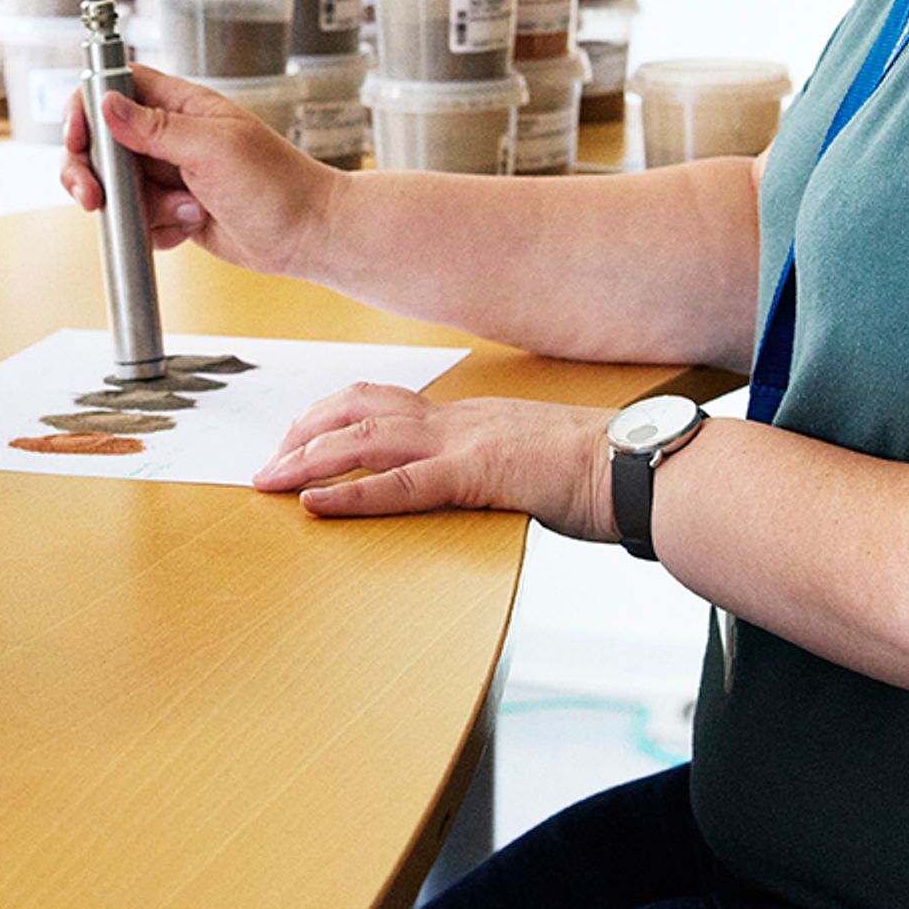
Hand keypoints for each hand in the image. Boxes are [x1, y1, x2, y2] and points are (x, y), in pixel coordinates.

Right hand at [56, 66, 338, 275]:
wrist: (308, 236)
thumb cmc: (278, 184)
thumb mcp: (213, 148)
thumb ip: (155, 128)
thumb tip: (106, 104)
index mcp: (181, 107)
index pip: (117, 87)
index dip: (88, 108)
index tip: (78, 138)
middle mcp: (170, 137)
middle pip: (102, 143)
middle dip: (92, 173)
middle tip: (93, 197)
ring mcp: (170, 176)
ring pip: (118, 189)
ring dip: (141, 209)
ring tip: (185, 212)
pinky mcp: (173, 211)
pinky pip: (139, 222)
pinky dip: (157, 231)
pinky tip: (190, 228)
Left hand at [254, 385, 617, 535]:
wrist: (642, 466)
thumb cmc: (601, 470)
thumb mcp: (532, 459)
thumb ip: (494, 464)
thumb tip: (476, 482)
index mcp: (469, 416)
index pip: (383, 403)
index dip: (332, 417)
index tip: (298, 436)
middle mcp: (458, 420)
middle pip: (357, 412)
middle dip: (303, 435)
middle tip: (266, 463)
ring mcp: (465, 444)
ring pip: (364, 442)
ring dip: (307, 461)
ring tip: (268, 481)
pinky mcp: (478, 476)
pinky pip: (400, 485)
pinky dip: (351, 495)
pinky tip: (314, 505)